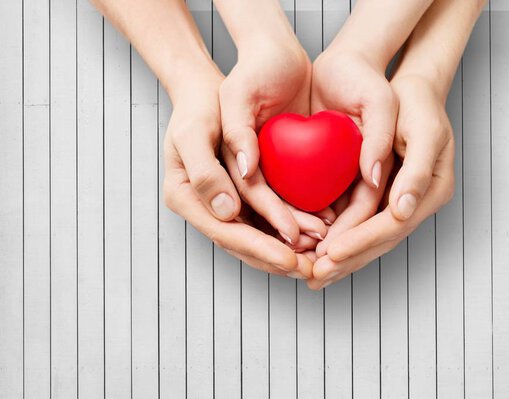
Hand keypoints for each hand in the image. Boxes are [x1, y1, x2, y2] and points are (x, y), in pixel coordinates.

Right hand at [162, 66, 312, 278]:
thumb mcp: (193, 132)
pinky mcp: (244, 194)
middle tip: (312, 270)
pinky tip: (316, 232)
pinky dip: (291, 227)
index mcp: (186, 198)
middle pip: (244, 243)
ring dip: (290, 249)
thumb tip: (227, 211)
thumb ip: (204, 172)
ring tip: (320, 255)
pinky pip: (268, 218)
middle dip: (279, 258)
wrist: (208, 92)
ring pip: (260, 235)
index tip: (290, 259)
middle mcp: (206, 207)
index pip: (226, 233)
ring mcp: (225, 203)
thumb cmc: (198, 106)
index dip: (259, 248)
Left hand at [308, 74, 454, 288]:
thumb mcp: (424, 130)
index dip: (362, 242)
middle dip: (347, 260)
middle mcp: (414, 202)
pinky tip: (316, 250)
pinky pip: (358, 222)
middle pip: (379, 240)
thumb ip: (416, 170)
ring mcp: (396, 201)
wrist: (410, 89)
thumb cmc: (418, 104)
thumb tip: (402, 209)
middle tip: (315, 277)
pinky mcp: (379, 194)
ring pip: (367, 237)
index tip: (332, 254)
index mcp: (430, 191)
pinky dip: (338, 237)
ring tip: (312, 275)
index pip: (393, 226)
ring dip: (341, 258)